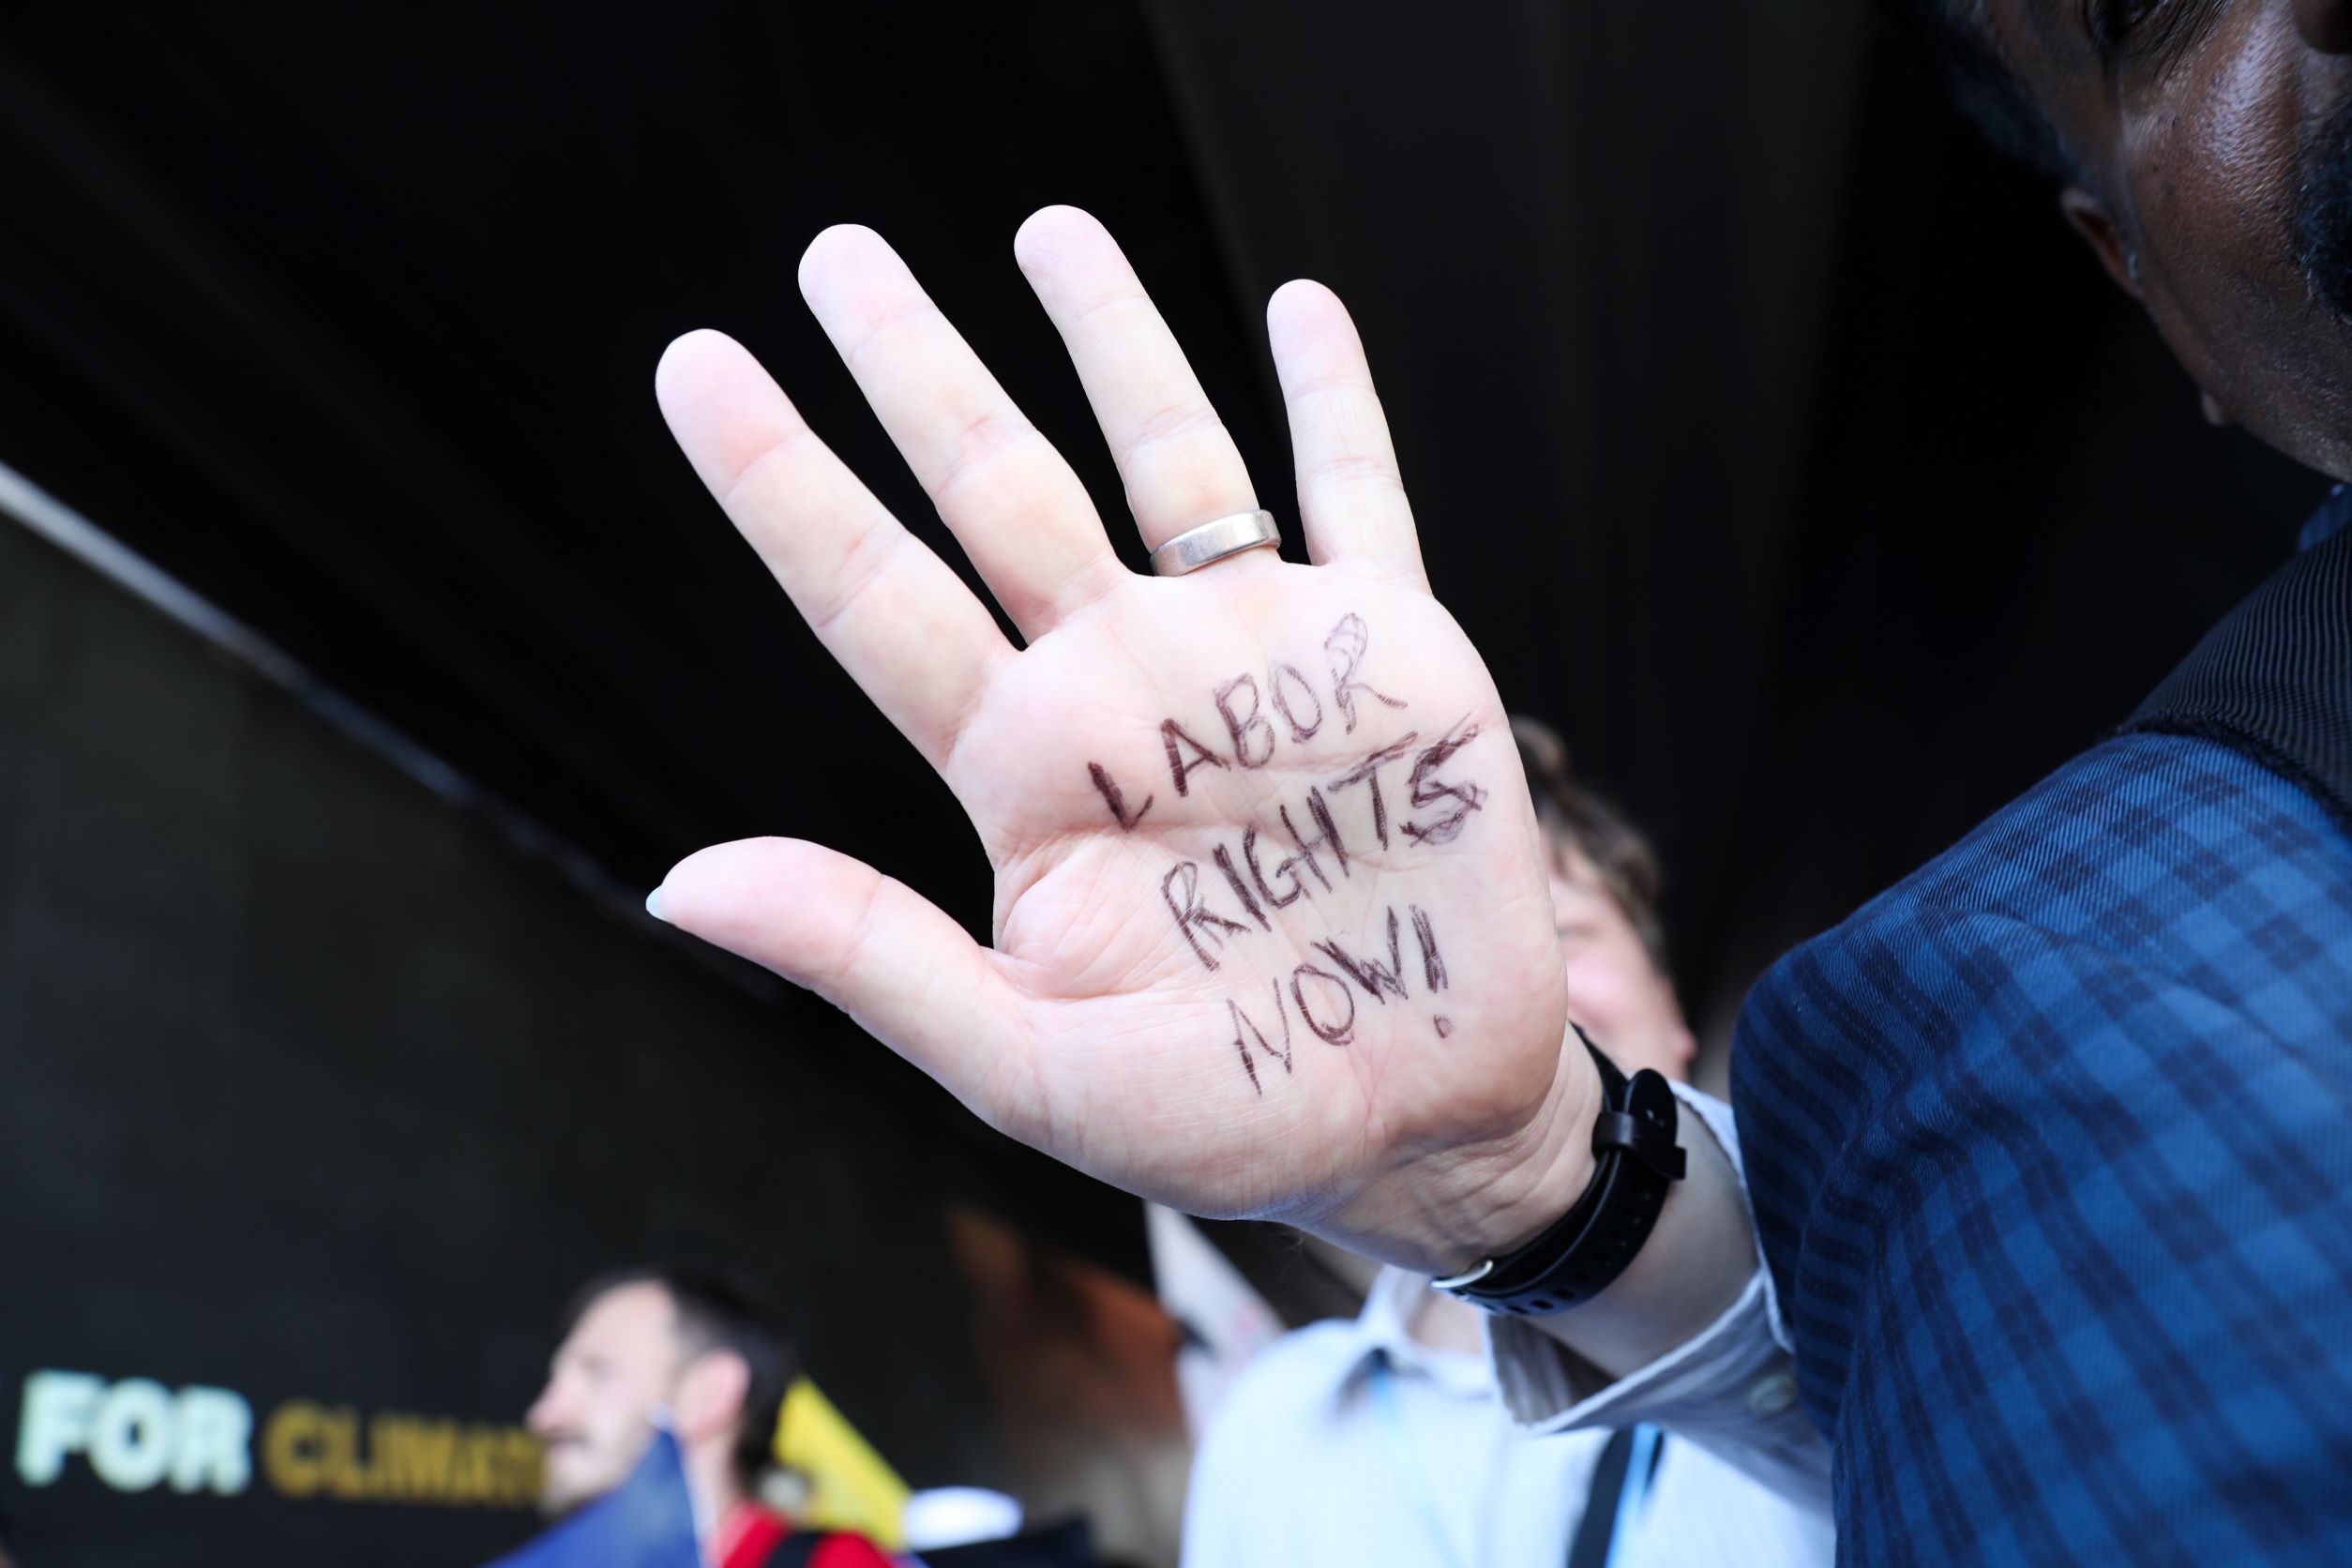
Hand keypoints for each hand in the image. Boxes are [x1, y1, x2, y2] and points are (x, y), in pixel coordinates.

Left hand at [651, 207, 1593, 1271]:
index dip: (781, 482)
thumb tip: (676, 883)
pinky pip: (1358, 500)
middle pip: (997, 490)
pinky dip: (1336, 404)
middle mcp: (1124, 690)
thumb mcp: (1032, 1065)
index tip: (693, 364)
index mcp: (1025, 776)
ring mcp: (1258, 661)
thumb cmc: (1226, 1114)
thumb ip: (872, 959)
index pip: (873, 597)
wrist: (1424, 1128)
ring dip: (1114, 341)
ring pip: (1169, 460)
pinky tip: (1300, 309)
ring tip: (1049, 230)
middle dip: (917, 370)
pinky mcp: (1395, 658)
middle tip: (838, 254)